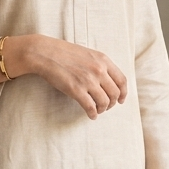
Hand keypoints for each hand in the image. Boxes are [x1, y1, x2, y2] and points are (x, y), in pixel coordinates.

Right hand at [0, 34, 126, 119]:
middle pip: (115, 93)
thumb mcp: (87, 54)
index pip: (122, 80)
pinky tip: (91, 115)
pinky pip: (90, 107)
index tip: (121, 100)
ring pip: (104, 102)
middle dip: (113, 103)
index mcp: (103, 60)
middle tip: (106, 107)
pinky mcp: (76, 90)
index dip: (124, 93)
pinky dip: (93, 114)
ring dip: (102, 109)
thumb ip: (99, 65)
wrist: (44, 52)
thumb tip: (107, 81)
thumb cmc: (63, 53)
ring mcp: (88, 80)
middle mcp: (98, 70)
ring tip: (97, 110)